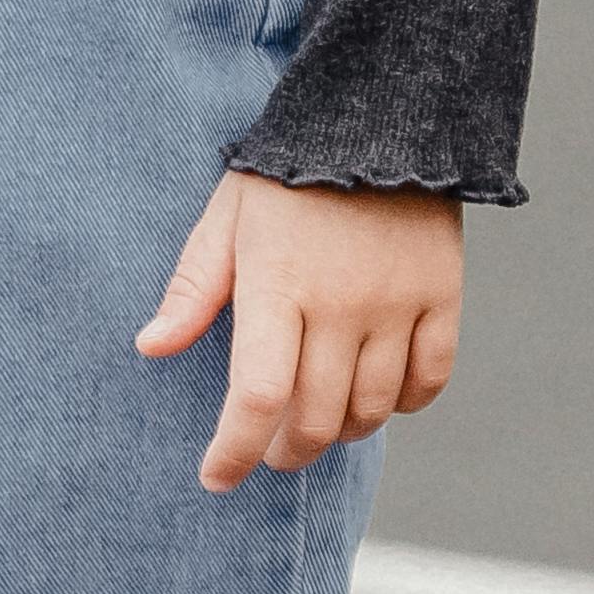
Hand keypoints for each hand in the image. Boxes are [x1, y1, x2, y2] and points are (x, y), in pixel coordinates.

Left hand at [139, 172, 460, 492]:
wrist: (380, 116)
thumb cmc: (287, 174)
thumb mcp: (226, 218)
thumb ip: (192, 288)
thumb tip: (151, 347)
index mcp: (277, 285)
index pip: (256, 396)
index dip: (233, 451)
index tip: (216, 478)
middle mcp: (340, 303)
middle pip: (314, 418)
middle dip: (283, 451)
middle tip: (269, 451)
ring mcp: (397, 303)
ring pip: (371, 409)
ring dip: (339, 433)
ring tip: (318, 424)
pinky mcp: (442, 296)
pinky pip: (428, 380)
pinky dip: (401, 405)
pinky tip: (375, 397)